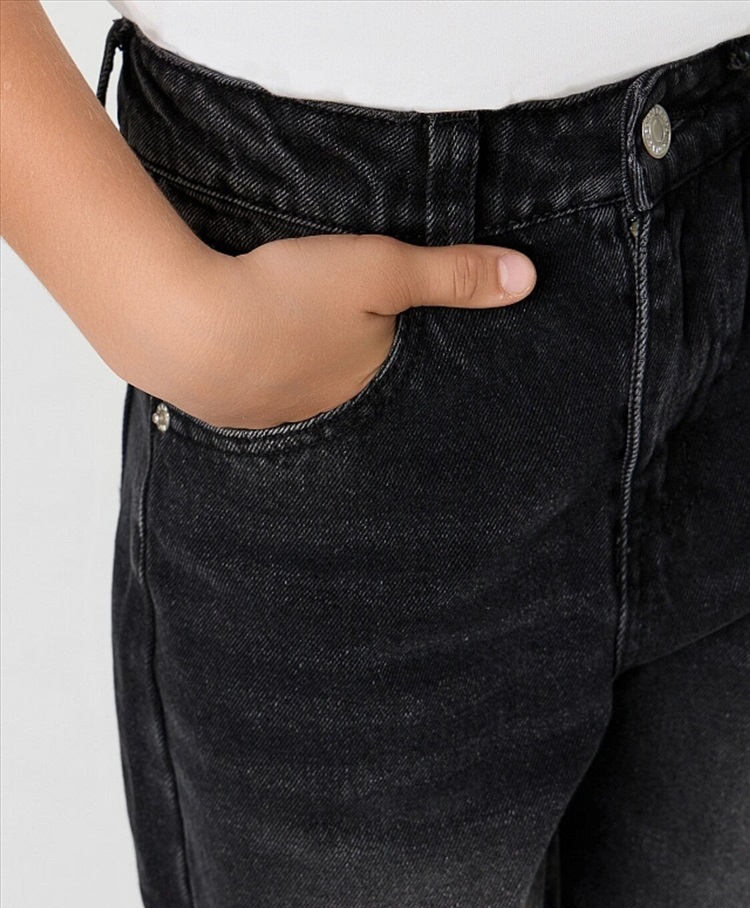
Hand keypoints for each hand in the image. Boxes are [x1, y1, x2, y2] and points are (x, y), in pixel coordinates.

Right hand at [179, 233, 536, 429]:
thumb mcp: (382, 271)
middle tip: (337, 348)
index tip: (397, 352)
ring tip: (291, 351)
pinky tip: (240, 356)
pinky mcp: (219, 409)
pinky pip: (248, 397)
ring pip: (294, 397)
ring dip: (294, 375)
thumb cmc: (289, 298)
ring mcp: (267, 418)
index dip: (398, 362)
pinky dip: (250, 375)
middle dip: (346, 373)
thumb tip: (529, 280)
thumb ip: (452, 275)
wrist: (184, 328)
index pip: (396, 380)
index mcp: (367, 386)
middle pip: (345, 393)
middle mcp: (322, 414)